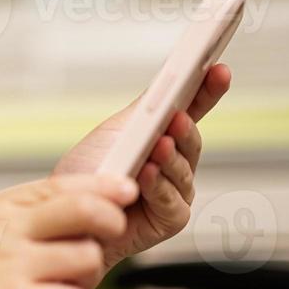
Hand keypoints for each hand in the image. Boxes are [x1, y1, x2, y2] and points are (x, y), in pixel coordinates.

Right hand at [0, 173, 139, 288]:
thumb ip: (12, 220)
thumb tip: (50, 220)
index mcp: (3, 207)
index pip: (66, 184)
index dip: (103, 188)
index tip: (123, 193)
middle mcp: (12, 228)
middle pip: (88, 210)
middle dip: (109, 224)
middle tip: (99, 244)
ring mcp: (12, 262)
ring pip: (88, 259)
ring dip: (87, 277)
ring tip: (64, 287)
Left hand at [53, 64, 231, 274]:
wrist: (69, 214)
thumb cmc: (89, 172)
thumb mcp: (116, 130)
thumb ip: (146, 108)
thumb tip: (172, 78)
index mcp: (164, 135)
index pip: (193, 109)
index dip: (208, 90)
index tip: (219, 70)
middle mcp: (175, 163)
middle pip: (191, 141)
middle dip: (186, 128)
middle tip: (178, 116)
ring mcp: (176, 191)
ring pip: (183, 171)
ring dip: (170, 158)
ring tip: (159, 145)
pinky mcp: (169, 219)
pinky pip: (171, 201)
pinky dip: (158, 186)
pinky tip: (146, 174)